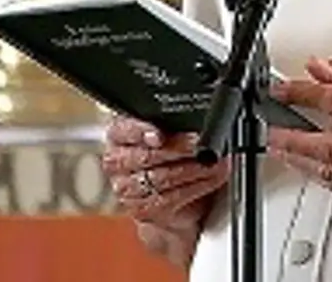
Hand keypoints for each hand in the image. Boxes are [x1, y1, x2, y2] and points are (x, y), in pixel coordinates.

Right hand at [102, 117, 228, 257]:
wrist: (177, 195)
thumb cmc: (174, 156)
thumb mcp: (173, 132)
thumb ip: (176, 124)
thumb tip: (195, 123)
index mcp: (119, 134)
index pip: (124, 129)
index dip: (141, 132)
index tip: (160, 137)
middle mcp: (118, 161)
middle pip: (146, 155)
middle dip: (179, 149)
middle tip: (201, 144)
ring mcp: (127, 188)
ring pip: (160, 178)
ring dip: (192, 169)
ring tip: (213, 161)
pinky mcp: (143, 209)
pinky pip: (169, 198)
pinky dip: (195, 187)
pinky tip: (210, 178)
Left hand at [267, 58, 331, 195]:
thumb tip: (324, 67)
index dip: (301, 92)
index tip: (282, 88)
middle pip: (324, 142)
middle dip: (290, 136)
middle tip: (271, 128)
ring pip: (330, 169)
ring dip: (301, 159)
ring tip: (282, 148)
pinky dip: (323, 174)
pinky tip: (311, 166)